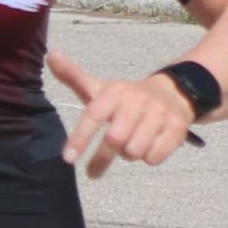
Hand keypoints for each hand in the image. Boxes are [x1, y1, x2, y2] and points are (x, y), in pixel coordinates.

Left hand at [46, 50, 194, 181]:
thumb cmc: (126, 98)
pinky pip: (154, 157)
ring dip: (128, 155)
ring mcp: (159, 114)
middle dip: (102, 159)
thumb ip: (73, 76)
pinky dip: (147, 157)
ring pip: (135, 151)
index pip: (94, 115)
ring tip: (129, 145)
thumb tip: (51, 55)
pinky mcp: (177, 128)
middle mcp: (137, 100)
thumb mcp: (99, 87)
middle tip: (93, 171)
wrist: (174, 93)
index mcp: (115, 91)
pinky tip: (148, 146)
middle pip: (115, 139)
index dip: (80, 138)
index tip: (68, 158)